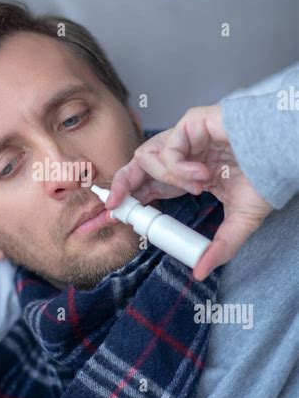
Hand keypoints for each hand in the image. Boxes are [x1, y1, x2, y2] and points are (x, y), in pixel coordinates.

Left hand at [106, 105, 272, 280]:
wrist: (282, 154)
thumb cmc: (265, 178)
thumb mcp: (240, 221)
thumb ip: (219, 247)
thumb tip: (201, 273)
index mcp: (188, 176)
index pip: (149, 186)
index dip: (130, 198)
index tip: (116, 215)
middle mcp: (182, 155)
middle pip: (136, 167)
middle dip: (121, 186)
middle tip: (115, 205)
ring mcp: (184, 138)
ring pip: (147, 157)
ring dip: (167, 178)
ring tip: (198, 186)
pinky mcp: (189, 124)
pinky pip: (167, 149)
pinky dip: (180, 167)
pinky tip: (203, 174)